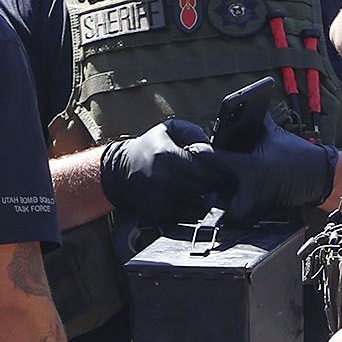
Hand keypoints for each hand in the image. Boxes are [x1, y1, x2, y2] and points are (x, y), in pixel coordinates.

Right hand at [100, 119, 234, 224]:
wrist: (121, 170)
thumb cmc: (150, 147)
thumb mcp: (170, 129)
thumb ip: (194, 134)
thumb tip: (213, 150)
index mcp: (167, 156)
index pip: (206, 168)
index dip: (218, 168)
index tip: (220, 166)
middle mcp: (163, 179)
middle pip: (204, 186)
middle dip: (213, 182)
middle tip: (213, 176)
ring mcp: (160, 198)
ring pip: (197, 201)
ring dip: (202, 194)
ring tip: (196, 183)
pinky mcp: (159, 212)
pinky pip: (185, 212)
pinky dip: (190, 205)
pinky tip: (184, 194)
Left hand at [210, 120, 338, 221]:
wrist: (318, 176)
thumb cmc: (297, 154)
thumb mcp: (274, 134)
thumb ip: (254, 122)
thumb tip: (236, 111)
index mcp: (251, 167)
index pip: (217, 159)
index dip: (201, 153)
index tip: (193, 150)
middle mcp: (251, 189)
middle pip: (215, 196)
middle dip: (207, 190)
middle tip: (201, 181)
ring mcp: (256, 204)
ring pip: (226, 210)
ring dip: (220, 202)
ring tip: (214, 192)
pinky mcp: (261, 212)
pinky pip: (240, 214)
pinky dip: (234, 209)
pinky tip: (231, 199)